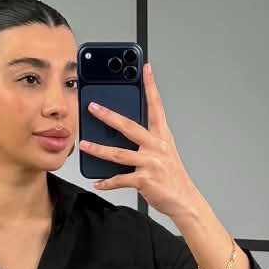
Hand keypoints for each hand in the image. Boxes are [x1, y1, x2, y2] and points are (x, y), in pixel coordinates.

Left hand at [79, 62, 202, 217]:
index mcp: (162, 135)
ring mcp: (151, 163)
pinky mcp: (144, 180)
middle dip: (108, 115)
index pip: (156, 106)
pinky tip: (97, 181)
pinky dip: (107, 182)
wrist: (184, 200)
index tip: (145, 69)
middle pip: (128, 126)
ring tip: (84, 145)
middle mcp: (157, 146)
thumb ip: (147, 139)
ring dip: (98, 150)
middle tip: (92, 108)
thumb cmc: (171, 175)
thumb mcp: (163, 151)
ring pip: (118, 153)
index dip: (150, 86)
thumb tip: (123, 130)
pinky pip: (120, 179)